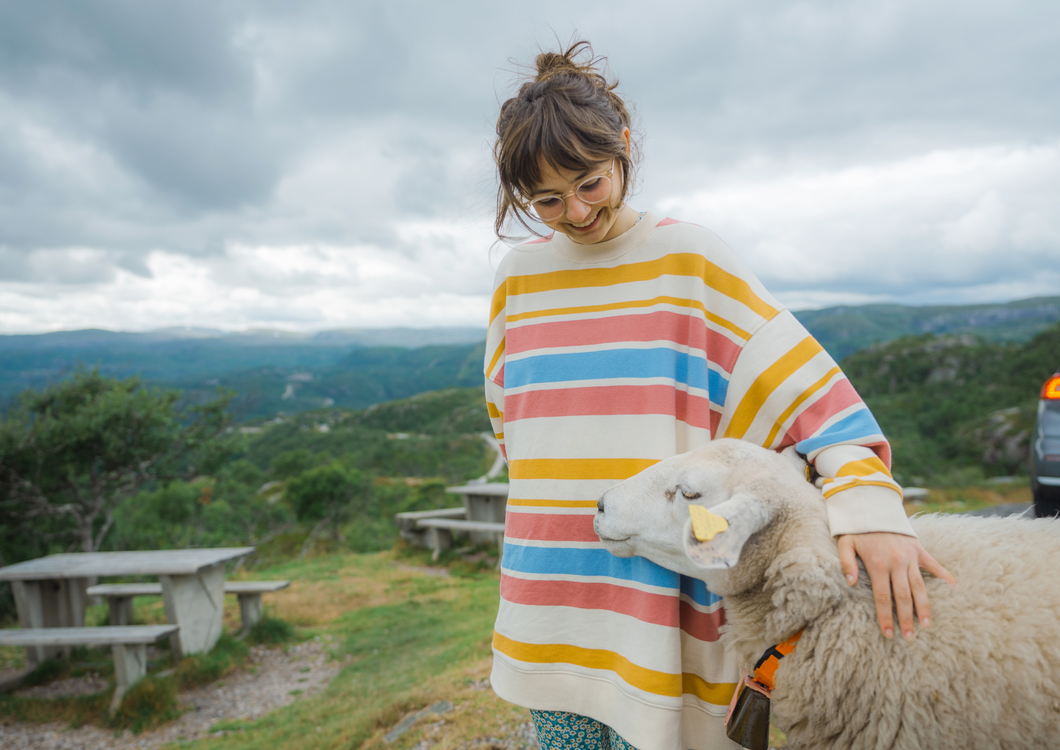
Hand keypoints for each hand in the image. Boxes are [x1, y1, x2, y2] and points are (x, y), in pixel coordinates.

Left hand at [837, 532, 956, 639]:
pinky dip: (944, 575)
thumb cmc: (858, 529)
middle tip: (909, 637)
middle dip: (906, 619)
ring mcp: (910, 556)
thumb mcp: (845, 543)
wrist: (874, 507)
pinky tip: (954, 587)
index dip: (886, 617)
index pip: (883, 597)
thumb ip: (846, 563)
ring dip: (924, 606)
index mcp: (878, 565)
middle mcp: (896, 563)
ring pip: (919, 586)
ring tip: (927, 624)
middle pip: (904, 596)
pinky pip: (933, 564)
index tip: (889, 634)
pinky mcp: (918, 549)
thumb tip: (850, 583)